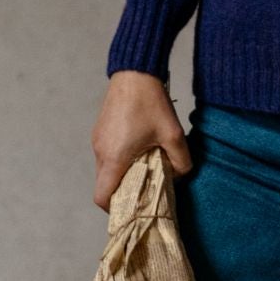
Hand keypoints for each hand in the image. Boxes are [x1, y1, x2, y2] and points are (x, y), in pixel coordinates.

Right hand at [93, 71, 192, 211]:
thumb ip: (181, 162)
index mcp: (113, 158)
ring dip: (122, 175)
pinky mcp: (100, 130)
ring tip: (145, 168)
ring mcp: (97, 140)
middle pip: (104, 185)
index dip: (115, 209)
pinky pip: (106, 155)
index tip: (133, 209)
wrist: (134, 71)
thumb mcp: (174, 135)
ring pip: (105, 170)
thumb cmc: (151, 103)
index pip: (102, 197)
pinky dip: (119, 161)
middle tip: (145, 190)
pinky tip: (139, 150)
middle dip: (123, 192)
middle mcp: (100, 151)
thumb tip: (180, 177)